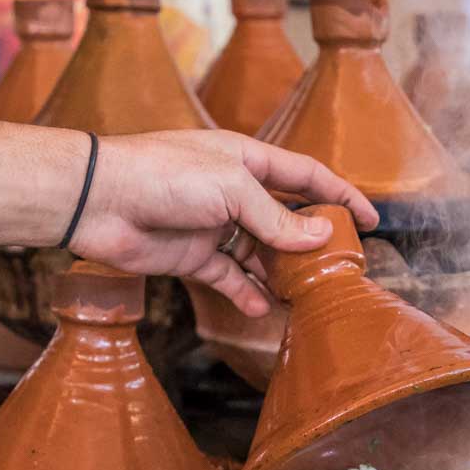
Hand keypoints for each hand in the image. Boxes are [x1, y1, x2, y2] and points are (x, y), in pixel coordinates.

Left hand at [71, 129, 378, 314]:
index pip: (307, 175)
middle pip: (287, 219)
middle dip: (313, 244)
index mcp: (247, 160)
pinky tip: (262, 310)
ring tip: (304, 297)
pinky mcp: (193, 257)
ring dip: (282, 275)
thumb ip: (277, 216)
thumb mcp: (231, 188)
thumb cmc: (163, 175)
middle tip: (340, 269)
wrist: (98, 199)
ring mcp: (214, 226)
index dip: (341, 196)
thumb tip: (320, 237)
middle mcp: (234, 192)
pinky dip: (246, 294)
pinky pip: (230, 278)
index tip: (371, 220)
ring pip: (260, 254)